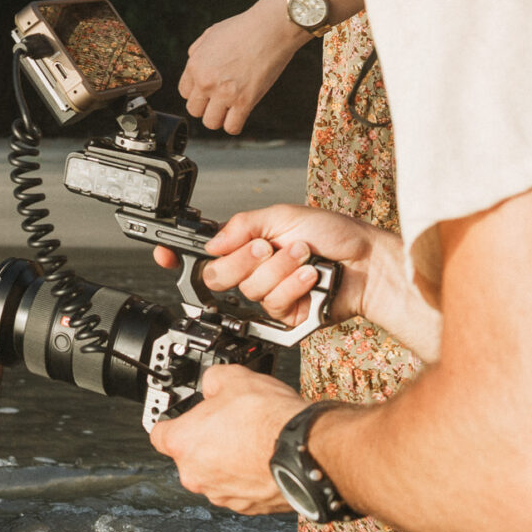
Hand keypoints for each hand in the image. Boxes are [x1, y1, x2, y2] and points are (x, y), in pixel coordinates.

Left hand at [147, 363, 307, 513]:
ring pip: (217, 473)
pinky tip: (265, 456)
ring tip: (253, 438)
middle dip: (207, 439)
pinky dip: (250, 475)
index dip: (173, 421)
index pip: (159, 433)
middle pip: (191, 455)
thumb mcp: (233, 377)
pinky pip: (242, 488)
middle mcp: (196, 475)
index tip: (182, 417)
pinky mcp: (249, 507)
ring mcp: (223, 495)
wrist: (306, 452)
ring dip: (230, 459)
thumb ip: (213, 380)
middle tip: (229, 422)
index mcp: (183, 444)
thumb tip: (214, 383)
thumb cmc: (268, 420)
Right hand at [151, 230, 331, 329]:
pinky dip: (295, 286)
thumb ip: (242, 225)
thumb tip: (212, 243)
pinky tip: (312, 276)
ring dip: (281, 269)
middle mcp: (254, 270)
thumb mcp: (283, 215)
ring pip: (250, 291)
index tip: (164, 254)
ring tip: (305, 257)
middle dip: (245, 259)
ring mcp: (269, 294)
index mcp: (247, 243)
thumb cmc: (335, 235)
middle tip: (267, 247)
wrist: (367, 264)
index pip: (203, 253)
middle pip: (218, 277)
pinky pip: (273, 306)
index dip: (178, 256)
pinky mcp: (286, 316)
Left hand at [178, 0, 308, 132]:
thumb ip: (198, 52)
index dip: (198, 92)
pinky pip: (232, 127)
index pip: (184, 93)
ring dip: (220, 118)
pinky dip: (235, 125)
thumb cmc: (244, 28)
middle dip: (206, 106)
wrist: (270, 28)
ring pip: (210, 123)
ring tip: (231, 108)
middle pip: (194, 110)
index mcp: (195, 65)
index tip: (211, 89)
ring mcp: (225, 93)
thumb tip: (194, 64)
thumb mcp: (211, 34)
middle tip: (221, 99)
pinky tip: (241, 114)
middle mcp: (206, 81)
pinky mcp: (245, 102)